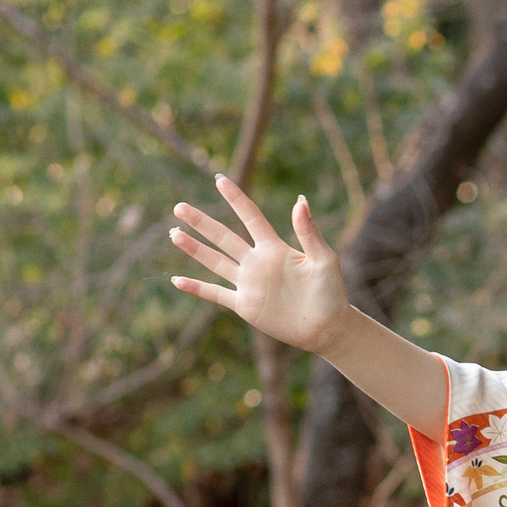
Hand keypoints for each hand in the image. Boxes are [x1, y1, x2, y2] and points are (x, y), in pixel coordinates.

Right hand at [171, 176, 354, 356]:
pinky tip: (177, 280)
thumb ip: (309, 232)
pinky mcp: (245, 305)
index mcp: (275, 249)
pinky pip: (216, 294)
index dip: (236, 199)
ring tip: (174, 233)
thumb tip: (300, 201)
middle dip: (202, 223)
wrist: (329, 327)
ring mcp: (249, 284)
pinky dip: (197, 288)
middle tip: (179, 207)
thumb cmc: (332, 292)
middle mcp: (257, 262)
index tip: (220, 180)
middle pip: (224, 237)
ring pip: (215, 261)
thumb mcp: (324, 259)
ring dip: (194, 249)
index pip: (251, 218)